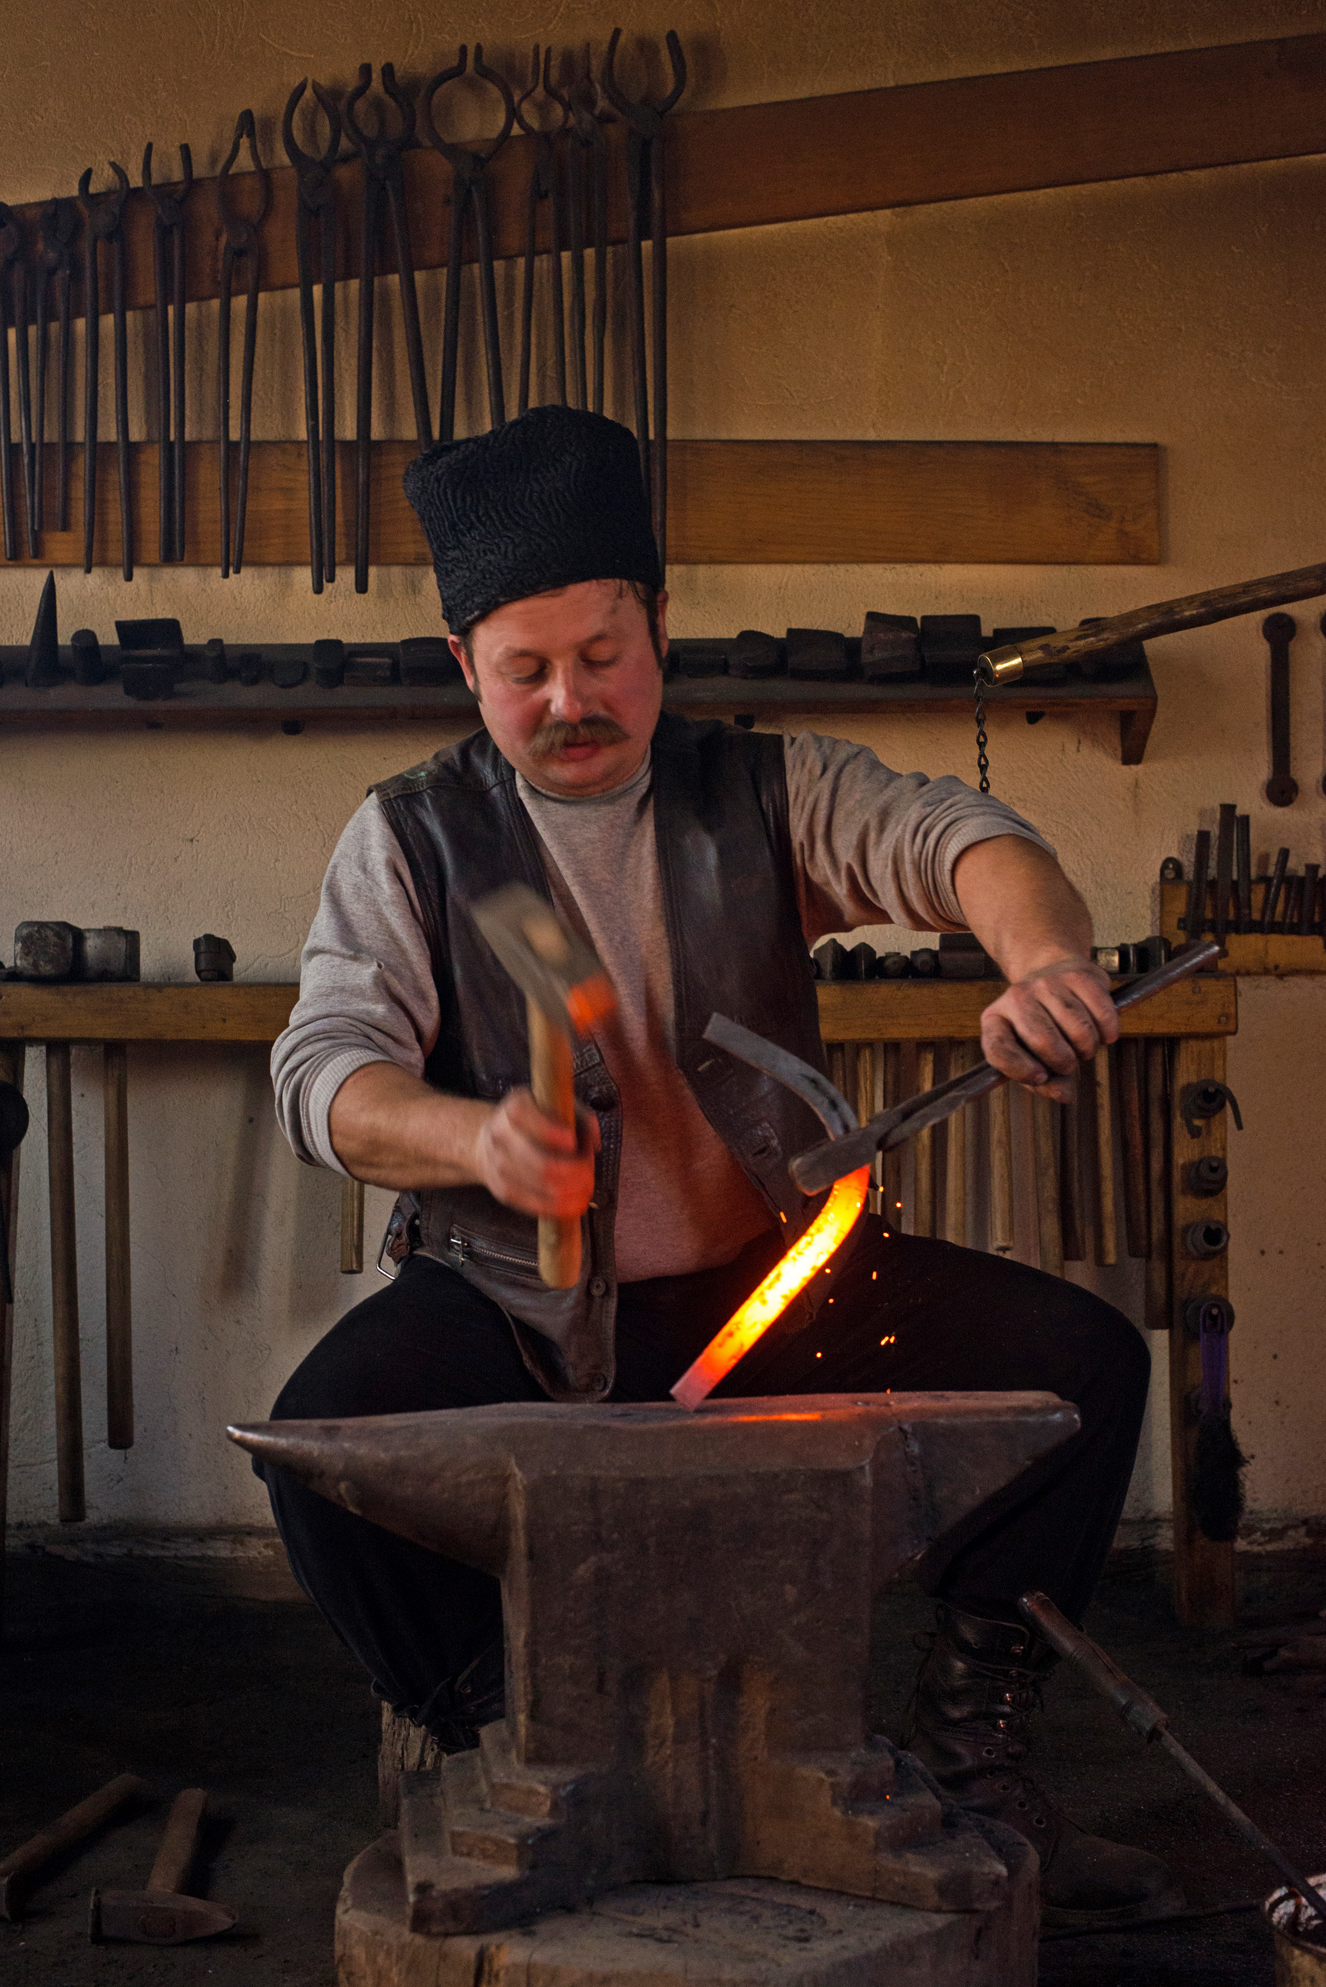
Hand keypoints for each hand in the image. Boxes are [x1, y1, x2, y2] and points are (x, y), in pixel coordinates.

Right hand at [472, 1088, 599, 1217]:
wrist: (494, 1141)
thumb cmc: (538, 1122)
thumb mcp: (558, 1107)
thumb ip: (581, 1118)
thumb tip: (593, 1143)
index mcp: (513, 1107)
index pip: (522, 1116)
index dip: (549, 1131)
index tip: (571, 1141)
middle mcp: (500, 1135)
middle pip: (539, 1162)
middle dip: (574, 1172)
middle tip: (589, 1173)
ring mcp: (498, 1165)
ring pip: (540, 1187)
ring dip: (571, 1191)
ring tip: (586, 1187)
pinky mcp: (502, 1190)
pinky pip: (534, 1205)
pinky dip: (559, 1207)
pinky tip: (574, 1203)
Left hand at [980, 956, 1117, 1102]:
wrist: (1051, 970)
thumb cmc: (1039, 1024)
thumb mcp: (1030, 1055)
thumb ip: (1044, 1083)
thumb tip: (1064, 1094)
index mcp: (995, 1020)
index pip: (998, 1049)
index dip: (1020, 1070)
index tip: (1040, 1077)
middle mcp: (1017, 997)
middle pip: (1044, 1041)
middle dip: (1064, 1063)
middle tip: (1068, 1061)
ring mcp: (1048, 983)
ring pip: (1080, 1031)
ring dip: (1088, 1049)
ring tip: (1080, 1043)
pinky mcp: (1079, 976)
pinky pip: (1103, 1017)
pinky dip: (1107, 1033)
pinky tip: (1099, 1030)